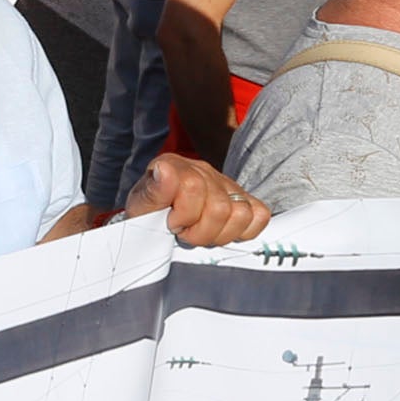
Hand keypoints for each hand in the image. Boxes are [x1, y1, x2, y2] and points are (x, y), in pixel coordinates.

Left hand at [123, 152, 271, 247]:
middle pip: (220, 208)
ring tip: (201, 233)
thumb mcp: (139, 206)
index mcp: (174, 166)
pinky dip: (243, 230)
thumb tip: (164, 172)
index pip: (194, 187)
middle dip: (200, 232)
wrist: (153, 217)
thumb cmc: (148, 213)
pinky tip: (221, 231)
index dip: (183, 215)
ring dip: (220, 234)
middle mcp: (203, 171)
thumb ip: (151, 192)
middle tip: (184, 233)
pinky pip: (259, 215)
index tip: (172, 224)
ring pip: (241, 213)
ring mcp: (225, 184)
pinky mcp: (242, 199)